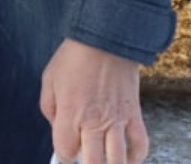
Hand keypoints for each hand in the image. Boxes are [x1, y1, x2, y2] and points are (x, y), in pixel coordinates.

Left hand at [40, 39, 148, 163]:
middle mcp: (95, 120)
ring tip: (103, 161)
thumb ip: (49, 108)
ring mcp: (117, 120)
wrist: (106, 38)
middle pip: (93, 162)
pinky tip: (126, 158)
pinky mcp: (134, 114)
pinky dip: (135, 157)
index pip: (65, 150)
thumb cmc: (74, 58)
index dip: (63, 156)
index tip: (64, 153)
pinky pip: (141, 144)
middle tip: (84, 159)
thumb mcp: (49, 80)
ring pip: (118, 160)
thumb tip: (56, 128)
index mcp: (70, 112)